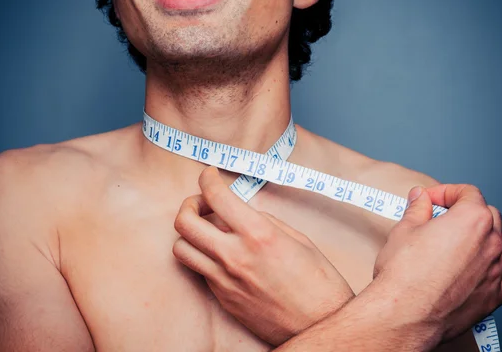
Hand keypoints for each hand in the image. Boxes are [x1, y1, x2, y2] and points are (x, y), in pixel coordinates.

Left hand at [172, 167, 354, 345]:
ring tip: (207, 230)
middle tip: (203, 202)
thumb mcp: (299, 240)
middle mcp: (235, 257)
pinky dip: (205, 256)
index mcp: (259, 235)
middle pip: (184, 222)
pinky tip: (224, 254)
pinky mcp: (223, 299)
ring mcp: (224, 281)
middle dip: (189, 203)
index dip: (207, 179)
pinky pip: (200, 271)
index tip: (209, 175)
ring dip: (189, 233)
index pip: (217, 196)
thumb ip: (265, 222)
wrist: (320, 326)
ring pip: (181, 249)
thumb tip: (243, 212)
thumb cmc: (319, 283)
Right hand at [373, 184, 501, 343]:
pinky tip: (485, 271)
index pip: (468, 193)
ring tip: (472, 241)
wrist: (405, 313)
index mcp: (471, 219)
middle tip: (443, 219)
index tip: (431, 200)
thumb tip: (420, 197)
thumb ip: (417, 209)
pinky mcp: (495, 296)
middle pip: (490, 215)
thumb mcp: (404, 230)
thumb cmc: (403, 273)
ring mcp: (496, 270)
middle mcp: (491, 242)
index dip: (446, 192)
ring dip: (494, 237)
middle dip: (467, 211)